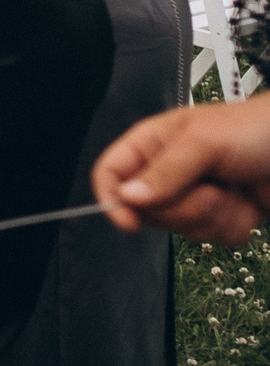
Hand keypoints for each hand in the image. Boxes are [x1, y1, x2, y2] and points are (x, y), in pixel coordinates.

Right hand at [93, 101, 269, 242]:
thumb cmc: (257, 129)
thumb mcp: (204, 142)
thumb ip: (164, 170)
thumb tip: (128, 196)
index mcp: (152, 144)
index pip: (111, 174)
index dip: (112, 199)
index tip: (129, 221)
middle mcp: (169, 171)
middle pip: (147, 210)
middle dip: (182, 208)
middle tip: (207, 188)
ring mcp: (196, 195)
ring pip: (183, 228)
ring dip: (215, 214)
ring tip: (233, 188)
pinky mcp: (222, 215)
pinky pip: (215, 237)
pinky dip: (236, 223)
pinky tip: (248, 200)